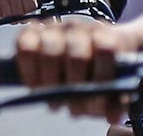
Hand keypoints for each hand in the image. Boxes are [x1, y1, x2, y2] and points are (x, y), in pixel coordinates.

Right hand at [15, 20, 136, 123]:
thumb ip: (117, 99)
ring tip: (54, 103)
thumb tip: (111, 115)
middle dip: (74, 88)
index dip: (101, 77)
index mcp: (104, 34)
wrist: (80, 49)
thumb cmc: (98, 71)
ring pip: (49, 53)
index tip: (96, 101)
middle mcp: (77, 27)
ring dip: (51, 84)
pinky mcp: (30, 32)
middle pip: (76, 56)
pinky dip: (28, 71)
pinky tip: (33, 87)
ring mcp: (52, 28)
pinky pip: (25, 48)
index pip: (105, 49)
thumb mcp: (113, 83)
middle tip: (73, 108)